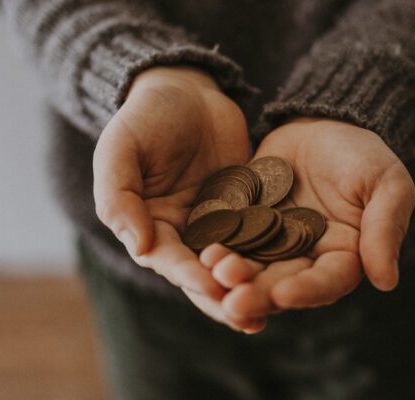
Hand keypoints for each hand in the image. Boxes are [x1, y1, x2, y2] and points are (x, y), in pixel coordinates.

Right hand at [92, 66, 260, 330]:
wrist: (186, 89)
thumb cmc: (145, 117)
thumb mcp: (121, 149)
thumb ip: (120, 197)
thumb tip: (140, 247)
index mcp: (148, 226)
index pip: (168, 259)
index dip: (188, 274)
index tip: (211, 285)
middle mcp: (182, 234)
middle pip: (203, 274)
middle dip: (224, 296)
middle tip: (249, 316)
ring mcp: (217, 225)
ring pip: (234, 264)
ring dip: (250, 287)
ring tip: (272, 309)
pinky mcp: (246, 211)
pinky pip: (260, 237)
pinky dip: (272, 257)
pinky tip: (295, 272)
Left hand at [202, 117, 414, 323]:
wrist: (321, 123)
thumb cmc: (363, 154)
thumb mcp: (387, 183)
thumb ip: (385, 228)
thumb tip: (387, 281)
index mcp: (344, 257)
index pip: (327, 282)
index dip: (306, 291)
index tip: (284, 294)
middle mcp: (305, 259)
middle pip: (282, 284)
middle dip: (258, 293)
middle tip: (233, 302)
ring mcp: (270, 243)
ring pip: (250, 267)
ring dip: (231, 276)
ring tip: (213, 272)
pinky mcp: (243, 224)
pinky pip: (228, 239)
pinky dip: (216, 246)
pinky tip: (200, 250)